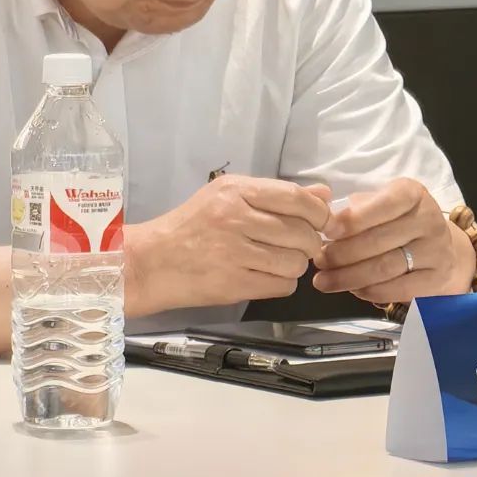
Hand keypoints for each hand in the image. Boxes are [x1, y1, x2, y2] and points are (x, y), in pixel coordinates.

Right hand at [126, 176, 330, 316]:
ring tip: (277, 261)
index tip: (321, 222)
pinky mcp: (234, 284)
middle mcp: (236, 218)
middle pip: (302, 233)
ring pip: (295, 262)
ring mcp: (234, 253)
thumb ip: (277, 194)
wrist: (151, 262)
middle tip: (298, 246)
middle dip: (310, 243)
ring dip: (295, 265)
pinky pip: (282, 285)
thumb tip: (324, 194)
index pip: (296, 198)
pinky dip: (282, 283)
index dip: (318, 213)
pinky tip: (267, 276)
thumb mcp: (228, 196)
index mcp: (236, 191)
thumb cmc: (191, 226)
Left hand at [312, 178, 470, 303]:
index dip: (353, 220)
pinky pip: (397, 289)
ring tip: (324, 280)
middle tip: (319, 261)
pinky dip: (369, 292)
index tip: (327, 232)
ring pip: (384, 268)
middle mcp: (428, 219)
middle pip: (378, 241)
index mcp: (412, 194)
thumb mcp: (383, 202)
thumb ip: (358, 208)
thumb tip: (327, 220)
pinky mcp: (436, 279)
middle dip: (341, 254)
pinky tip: (352, 289)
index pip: (383, 205)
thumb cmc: (401, 221)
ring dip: (349, 277)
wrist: (443, 249)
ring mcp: (435, 251)